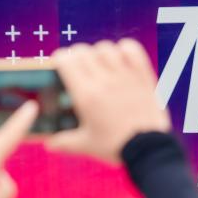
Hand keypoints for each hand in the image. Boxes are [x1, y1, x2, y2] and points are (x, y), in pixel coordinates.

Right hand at [46, 39, 169, 162]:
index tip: (60, 64)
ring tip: (99, 64)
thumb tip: (48, 143)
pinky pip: (132, 49)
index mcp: (87, 95)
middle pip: (83, 51)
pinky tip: (121, 58)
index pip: (66, 60)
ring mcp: (125, 76)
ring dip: (99, 53)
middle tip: (78, 67)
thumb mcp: (85, 145)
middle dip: (76, 56)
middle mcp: (104, 81)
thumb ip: (63, 142)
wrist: (148, 149)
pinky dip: (124, 49)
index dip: (60, 59)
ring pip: (106, 48)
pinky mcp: (143, 75)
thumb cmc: (116, 147)